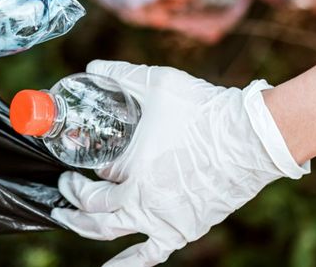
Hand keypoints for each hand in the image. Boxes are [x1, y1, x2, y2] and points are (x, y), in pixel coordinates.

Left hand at [52, 60, 308, 265]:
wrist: (253, 137)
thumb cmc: (203, 111)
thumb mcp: (156, 84)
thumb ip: (120, 75)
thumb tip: (92, 67)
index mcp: (133, 172)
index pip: (91, 184)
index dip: (75, 177)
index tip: (69, 166)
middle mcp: (144, 203)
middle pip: (95, 211)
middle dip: (74, 200)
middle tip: (63, 190)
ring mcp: (165, 220)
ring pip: (113, 233)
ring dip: (87, 227)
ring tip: (69, 219)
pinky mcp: (185, 228)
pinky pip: (150, 254)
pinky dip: (128, 263)